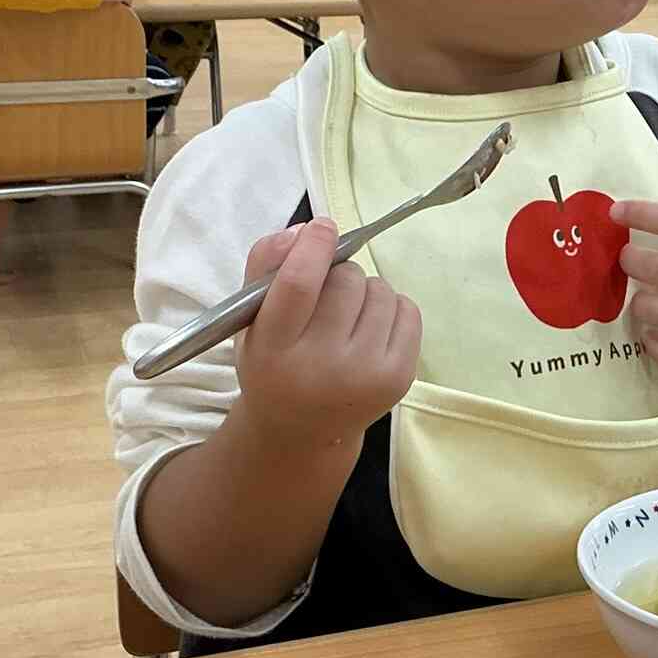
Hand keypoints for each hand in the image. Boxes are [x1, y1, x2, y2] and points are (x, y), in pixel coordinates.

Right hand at [233, 219, 420, 452]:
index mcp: (272, 349)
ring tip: (345, 318)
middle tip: (325, 299)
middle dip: (338, 274)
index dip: (314, 247)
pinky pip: (407, 309)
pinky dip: (390, 307)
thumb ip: (267, 264)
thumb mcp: (250, 319)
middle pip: (346, 280)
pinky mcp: (399, 378)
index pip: (299, 285)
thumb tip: (311, 229)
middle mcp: (320, 366)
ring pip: (379, 290)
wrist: (301, 430)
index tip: (323, 227)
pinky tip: (368, 330)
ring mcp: (364, 375)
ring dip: (364, 290)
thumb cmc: (273, 362)